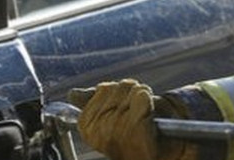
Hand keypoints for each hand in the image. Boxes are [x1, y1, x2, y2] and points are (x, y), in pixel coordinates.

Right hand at [68, 79, 186, 159]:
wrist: (160, 147)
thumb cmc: (134, 130)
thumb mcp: (109, 115)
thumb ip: (90, 103)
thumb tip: (72, 93)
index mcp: (86, 125)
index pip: (103, 88)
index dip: (116, 93)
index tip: (120, 108)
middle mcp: (99, 130)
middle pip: (120, 86)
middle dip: (130, 94)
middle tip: (134, 113)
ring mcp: (117, 131)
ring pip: (134, 90)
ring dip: (142, 97)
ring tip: (142, 116)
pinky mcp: (137, 128)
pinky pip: (143, 96)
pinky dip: (149, 101)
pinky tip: (149, 116)